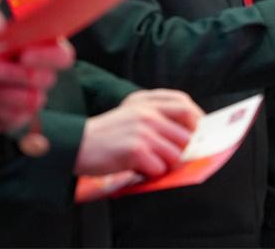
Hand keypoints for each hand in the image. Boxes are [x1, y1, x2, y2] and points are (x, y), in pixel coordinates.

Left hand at [0, 39, 74, 132]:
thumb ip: (1, 37)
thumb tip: (0, 38)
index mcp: (44, 50)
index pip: (62, 56)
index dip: (47, 57)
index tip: (24, 55)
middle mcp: (43, 77)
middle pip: (45, 79)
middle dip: (17, 75)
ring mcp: (30, 100)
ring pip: (30, 102)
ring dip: (2, 94)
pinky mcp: (14, 119)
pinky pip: (10, 120)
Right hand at [74, 89, 203, 176]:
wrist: (76, 145)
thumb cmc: (107, 134)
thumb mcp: (131, 113)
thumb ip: (157, 117)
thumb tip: (190, 135)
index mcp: (146, 101)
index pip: (184, 105)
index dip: (196, 120)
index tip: (198, 133)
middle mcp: (147, 112)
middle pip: (186, 135)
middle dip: (181, 151)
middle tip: (167, 157)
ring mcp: (143, 131)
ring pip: (176, 154)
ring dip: (165, 164)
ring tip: (148, 161)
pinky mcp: (136, 150)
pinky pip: (160, 168)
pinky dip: (151, 173)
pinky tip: (136, 167)